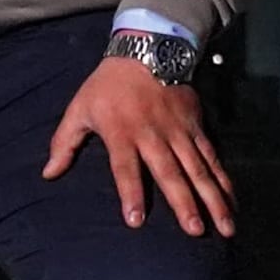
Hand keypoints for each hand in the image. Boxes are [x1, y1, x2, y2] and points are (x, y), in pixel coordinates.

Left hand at [45, 61, 235, 234]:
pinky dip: (223, 179)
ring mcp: (179, 131)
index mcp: (122, 132)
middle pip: (170, 172)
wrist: (147, 48)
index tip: (135, 221)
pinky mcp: (196, 125)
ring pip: (198, 168)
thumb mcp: (80, 108)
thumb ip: (64, 142)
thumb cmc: (108, 85)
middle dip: (183, 202)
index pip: (125, 168)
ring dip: (212, 198)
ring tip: (224, 227)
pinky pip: (212, 156)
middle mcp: (153, 134)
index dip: (130, 193)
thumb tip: (48, 174)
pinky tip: (231, 201)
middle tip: (195, 231)